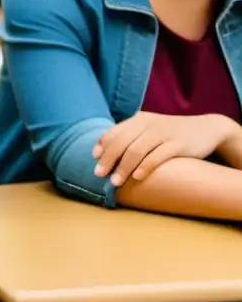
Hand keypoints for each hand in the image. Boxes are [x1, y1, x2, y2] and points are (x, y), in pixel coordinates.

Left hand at [92, 113, 237, 185]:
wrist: (208, 129)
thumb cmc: (172, 133)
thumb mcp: (150, 129)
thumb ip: (131, 136)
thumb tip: (106, 153)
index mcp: (139, 119)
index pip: (114, 132)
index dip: (102, 145)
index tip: (93, 159)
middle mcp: (148, 124)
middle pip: (121, 142)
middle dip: (108, 159)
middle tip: (98, 175)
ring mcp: (163, 133)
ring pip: (136, 150)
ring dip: (123, 167)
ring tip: (115, 182)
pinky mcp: (178, 144)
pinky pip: (158, 156)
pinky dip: (145, 167)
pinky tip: (137, 177)